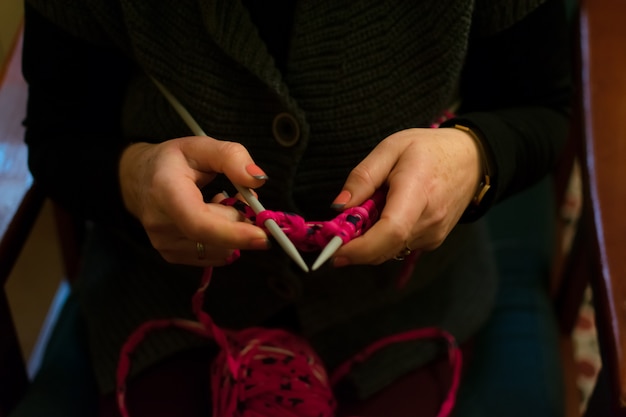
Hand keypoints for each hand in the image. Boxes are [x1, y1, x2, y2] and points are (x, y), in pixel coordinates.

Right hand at [118, 136, 269, 265]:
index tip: (262, 236)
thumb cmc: (172, 162)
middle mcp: (161, 224)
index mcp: (167, 192)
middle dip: (241, 219)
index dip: (234, 233)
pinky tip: (212, 218)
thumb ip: (231, 157)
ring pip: (219, 250)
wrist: (139, 179)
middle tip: (241, 195)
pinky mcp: (171, 256)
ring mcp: (164, 244)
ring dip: (233, 230)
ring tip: (220, 203)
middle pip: (217, 237)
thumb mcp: (201, 145)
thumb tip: (258, 179)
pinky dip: (223, 240)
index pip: (200, 223)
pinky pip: (213, 256)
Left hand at [331, 127, 481, 265]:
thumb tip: (338, 207)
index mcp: (417, 191)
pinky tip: (387, 213)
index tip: (333, 251)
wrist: (471, 159)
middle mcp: (429, 220)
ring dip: (368, 239)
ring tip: (372, 208)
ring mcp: (433, 235)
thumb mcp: (390, 148)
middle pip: (384, 247)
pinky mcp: (432, 241)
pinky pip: (398, 246)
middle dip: (354, 246)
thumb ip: (362, 177)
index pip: (390, 231)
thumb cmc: (429, 149)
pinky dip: (382, 238)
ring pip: (388, 250)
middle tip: (334, 232)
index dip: (360, 248)